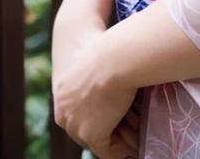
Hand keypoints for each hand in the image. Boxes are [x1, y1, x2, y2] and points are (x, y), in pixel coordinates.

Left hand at [52, 20, 138, 158]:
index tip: (121, 114)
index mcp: (62, 93)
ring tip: (137, 130)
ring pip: (97, 141)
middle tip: (132, 123)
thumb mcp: (99, 63)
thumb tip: (114, 85)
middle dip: (110, 128)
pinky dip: (123, 149)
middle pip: (86, 130)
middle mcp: (64, 112)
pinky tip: (137, 140)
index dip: (102, 116)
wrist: (114, 56)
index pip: (80, 114)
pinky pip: (108, 152)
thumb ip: (99, 79)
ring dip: (119, 137)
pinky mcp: (91, 133)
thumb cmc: (112, 51)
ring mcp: (75, 124)